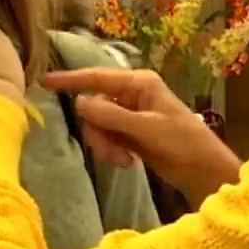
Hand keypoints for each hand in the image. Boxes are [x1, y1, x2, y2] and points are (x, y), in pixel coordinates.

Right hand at [42, 67, 241, 201]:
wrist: (204, 170)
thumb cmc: (182, 142)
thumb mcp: (146, 128)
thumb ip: (111, 115)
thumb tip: (79, 103)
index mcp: (139, 83)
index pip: (97, 78)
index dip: (70, 79)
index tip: (44, 82)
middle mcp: (133, 94)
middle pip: (94, 107)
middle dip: (98, 131)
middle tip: (110, 152)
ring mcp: (131, 114)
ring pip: (99, 125)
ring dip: (105, 145)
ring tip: (123, 160)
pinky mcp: (131, 133)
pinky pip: (108, 137)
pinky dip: (112, 150)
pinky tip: (128, 162)